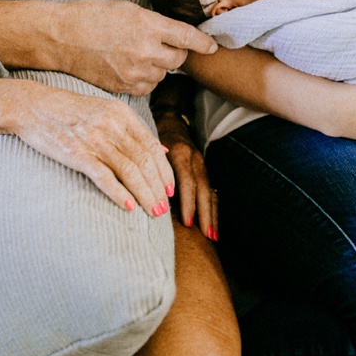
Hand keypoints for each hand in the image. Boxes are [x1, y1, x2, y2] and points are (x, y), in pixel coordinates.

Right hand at [0, 75, 175, 214]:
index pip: (152, 147)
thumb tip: (161, 151)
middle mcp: (112, 126)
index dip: (164, 171)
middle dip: (158, 187)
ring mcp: (94, 140)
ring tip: (153, 212)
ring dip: (145, 194)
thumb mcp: (105, 111)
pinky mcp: (76, 154)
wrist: (32, 106)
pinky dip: (118, 193)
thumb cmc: (69, 111)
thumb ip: (133, 130)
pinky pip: (103, 176)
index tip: (171, 188)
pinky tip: (129, 206)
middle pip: (144, 161)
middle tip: (165, 208)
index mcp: (121, 114)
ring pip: (129, 171)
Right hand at [51, 0, 217, 95]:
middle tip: (162, 46)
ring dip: (158, 66)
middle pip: (178, 59)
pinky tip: (131, 68)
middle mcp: (145, 50)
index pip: (187, 37)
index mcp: (148, 25)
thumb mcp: (128, 10)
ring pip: (163, 74)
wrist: (62, 38)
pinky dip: (146, 79)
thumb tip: (175, 34)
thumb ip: (155, 23)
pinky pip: (148, 87)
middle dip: (176, 53)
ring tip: (138, 55)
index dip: (203, 43)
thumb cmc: (92, 17)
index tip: (212, 46)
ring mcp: (134, 71)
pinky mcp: (124, 87)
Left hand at [156, 110, 217, 239]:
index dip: (188, 202)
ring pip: (210, 191)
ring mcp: (201, 164)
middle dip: (205, 214)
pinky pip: (211, 191)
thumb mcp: (146, 147)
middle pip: (203, 189)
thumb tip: (142, 194)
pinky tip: (212, 226)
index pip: (187, 181)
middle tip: (205, 235)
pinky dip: (212, 209)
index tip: (186, 223)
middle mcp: (194, 159)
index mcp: (179, 153)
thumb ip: (148, 167)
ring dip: (212, 215)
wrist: (169, 119)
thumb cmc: (151, 138)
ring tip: (212, 236)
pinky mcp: (203, 170)